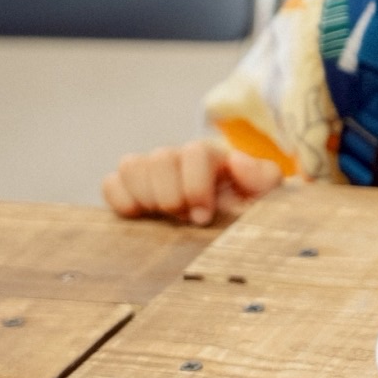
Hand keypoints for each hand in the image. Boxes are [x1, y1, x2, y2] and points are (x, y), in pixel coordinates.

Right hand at [103, 140, 283, 223]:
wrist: (228, 225)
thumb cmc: (248, 208)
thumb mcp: (266, 196)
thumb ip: (263, 178)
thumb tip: (237, 161)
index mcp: (213, 156)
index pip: (195, 152)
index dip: (195, 186)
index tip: (203, 216)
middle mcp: (179, 157)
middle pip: (160, 158)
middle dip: (170, 195)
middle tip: (183, 219)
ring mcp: (152, 171)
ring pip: (131, 165)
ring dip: (146, 196)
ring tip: (163, 217)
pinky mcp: (130, 188)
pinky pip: (111, 183)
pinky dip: (120, 200)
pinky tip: (141, 217)